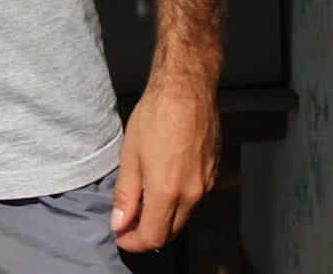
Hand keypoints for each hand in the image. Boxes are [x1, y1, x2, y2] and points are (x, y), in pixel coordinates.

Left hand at [111, 81, 219, 251]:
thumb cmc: (155, 117)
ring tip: (140, 204)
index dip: (134, 242)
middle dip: (148, 234)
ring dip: (163, 219)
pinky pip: (194, 200)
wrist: (186, 91)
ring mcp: (206, 186)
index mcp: (167, 191)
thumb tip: (119, 222)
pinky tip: (161, 188)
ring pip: (183, 217)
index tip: (120, 236)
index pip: (153, 236)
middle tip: (127, 224)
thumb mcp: (130, 155)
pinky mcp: (213, 175)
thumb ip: (126, 193)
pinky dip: (176, 203)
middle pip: (171, 231)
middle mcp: (192, 195)